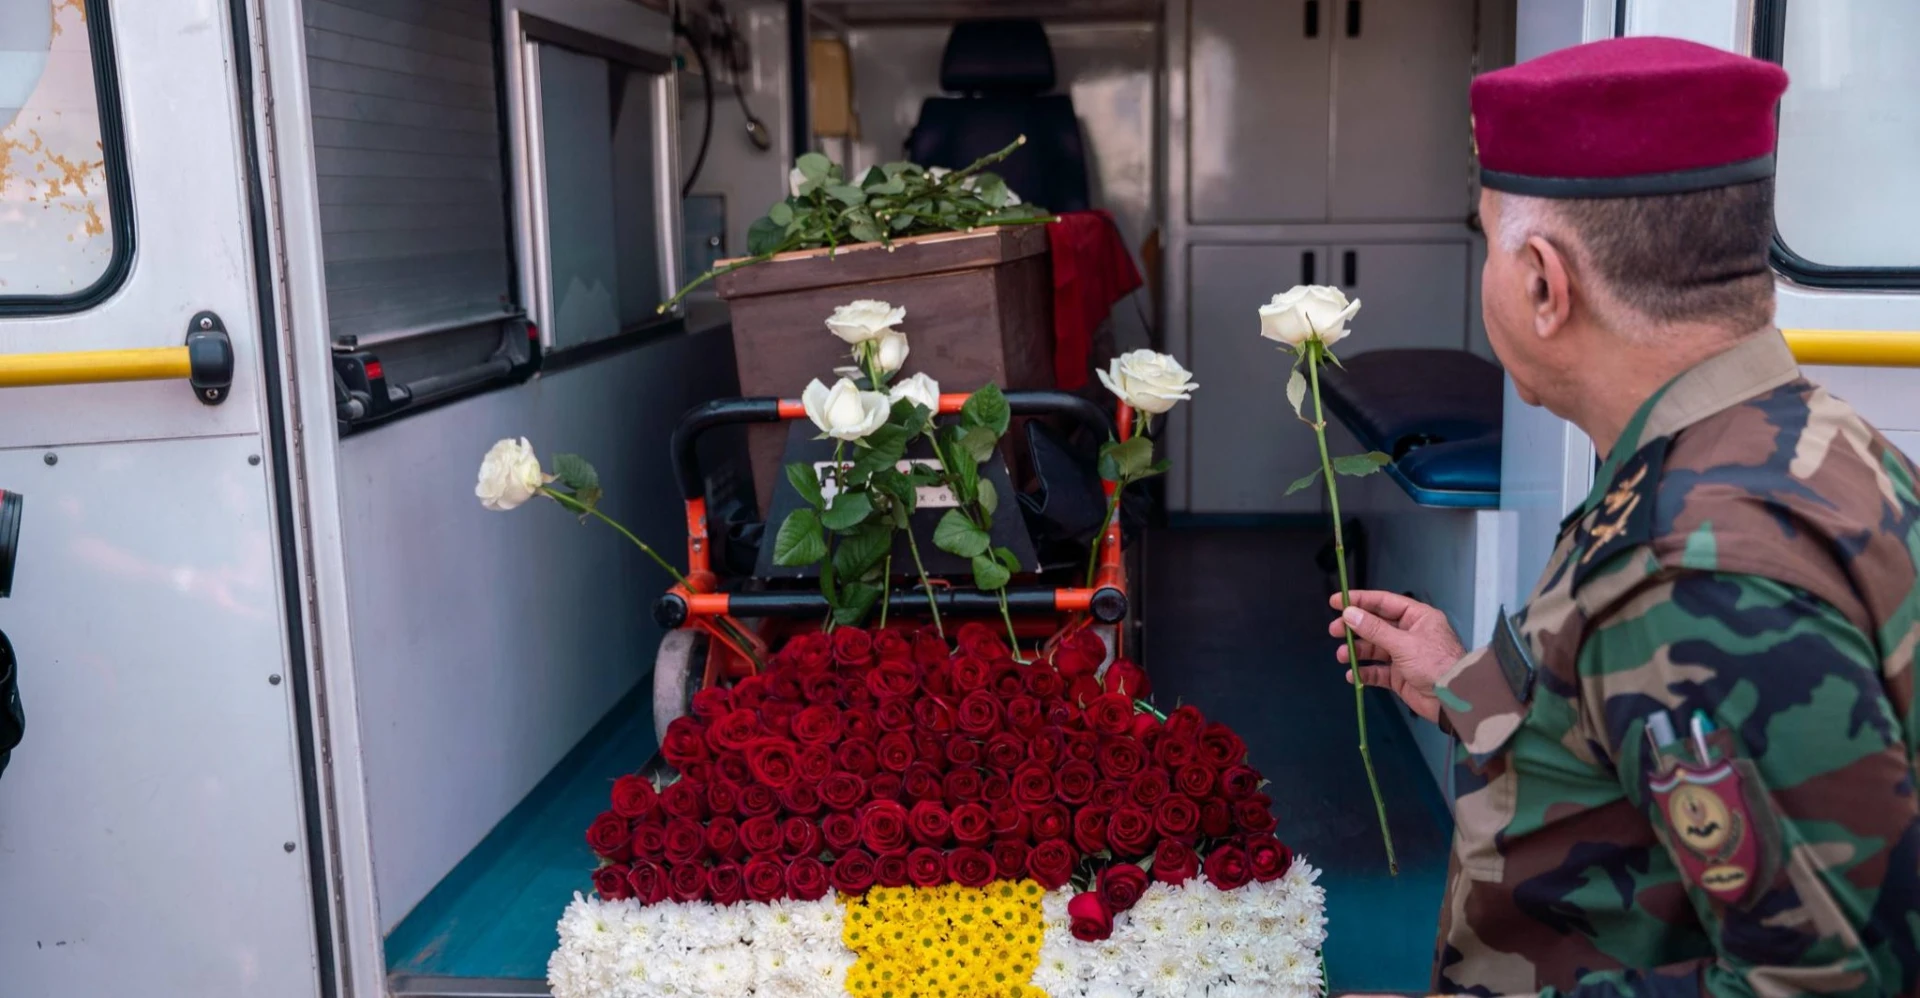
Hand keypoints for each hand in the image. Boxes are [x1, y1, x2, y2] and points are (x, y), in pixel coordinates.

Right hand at [1327, 590, 1465, 724]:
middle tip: (1334, 630)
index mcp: (1417, 618)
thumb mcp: (1403, 643)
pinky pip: (1378, 671)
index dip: (1359, 601)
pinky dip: (1365, 673)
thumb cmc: (1436, 665)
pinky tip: (1354, 675)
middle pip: (1376, 625)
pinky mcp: (1400, 676)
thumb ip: (1374, 629)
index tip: (1336, 601)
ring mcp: (1404, 655)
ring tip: (1343, 656)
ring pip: (1374, 649)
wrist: (1455, 701)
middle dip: (1354, 628)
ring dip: (1357, 652)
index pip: (1384, 603)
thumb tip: (1349, 614)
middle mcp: (1410, 633)